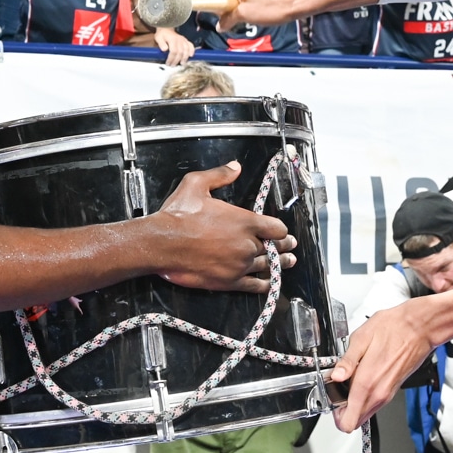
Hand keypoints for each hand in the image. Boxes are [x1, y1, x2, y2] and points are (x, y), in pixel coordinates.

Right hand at [151, 161, 297, 293]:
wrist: (162, 243)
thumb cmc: (178, 214)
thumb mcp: (197, 184)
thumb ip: (220, 175)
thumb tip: (235, 167)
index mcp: (244, 221)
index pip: (275, 227)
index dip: (280, 229)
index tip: (282, 230)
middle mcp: (246, 244)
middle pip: (274, 247)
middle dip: (284, 245)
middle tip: (291, 246)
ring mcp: (239, 265)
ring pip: (267, 265)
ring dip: (280, 264)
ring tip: (288, 262)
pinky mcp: (229, 281)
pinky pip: (254, 285)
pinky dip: (265, 284)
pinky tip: (269, 283)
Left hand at [153, 26, 193, 65]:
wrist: (166, 28)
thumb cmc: (162, 34)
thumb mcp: (158, 38)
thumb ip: (161, 44)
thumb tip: (165, 49)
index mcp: (172, 40)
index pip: (174, 51)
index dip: (171, 59)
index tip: (168, 63)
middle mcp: (179, 40)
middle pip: (180, 53)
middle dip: (177, 60)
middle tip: (173, 65)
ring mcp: (183, 40)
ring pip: (186, 50)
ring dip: (185, 58)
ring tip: (182, 63)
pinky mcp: (186, 40)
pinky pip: (191, 45)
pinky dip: (192, 51)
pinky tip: (191, 55)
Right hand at [215, 0, 292, 31]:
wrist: (289, 5)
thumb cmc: (269, 8)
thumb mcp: (242, 16)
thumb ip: (226, 20)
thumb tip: (219, 26)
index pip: (213, 1)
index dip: (221, 12)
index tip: (231, 16)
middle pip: (221, 1)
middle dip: (230, 11)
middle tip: (243, 15)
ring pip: (229, 3)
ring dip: (237, 11)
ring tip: (250, 13)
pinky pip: (237, 1)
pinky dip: (242, 8)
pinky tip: (253, 11)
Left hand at [330, 300, 433, 431]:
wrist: (418, 328)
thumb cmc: (393, 328)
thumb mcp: (361, 338)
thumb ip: (346, 361)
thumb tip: (335, 376)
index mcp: (366, 383)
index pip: (347, 422)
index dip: (334, 414)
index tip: (331, 397)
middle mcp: (378, 394)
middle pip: (355, 421)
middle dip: (342, 409)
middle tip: (337, 387)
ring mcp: (387, 394)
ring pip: (365, 413)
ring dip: (353, 402)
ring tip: (349, 378)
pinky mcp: (392, 390)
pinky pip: (374, 403)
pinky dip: (364, 396)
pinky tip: (362, 375)